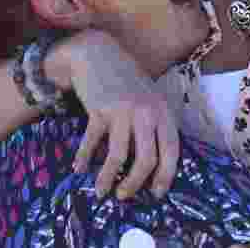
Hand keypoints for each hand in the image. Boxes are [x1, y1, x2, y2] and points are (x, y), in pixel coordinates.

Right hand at [50, 30, 180, 199]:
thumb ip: (153, 126)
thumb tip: (152, 166)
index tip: (156, 193)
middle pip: (146, 159)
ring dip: (108, 178)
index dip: (165, 175)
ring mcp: (123, 111)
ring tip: (101, 191)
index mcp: (163, 112)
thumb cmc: (126, 81)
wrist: (98, 53)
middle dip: (135, 183)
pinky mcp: (99, 109)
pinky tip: (79, 167)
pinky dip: (84, 157)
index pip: (171, 150)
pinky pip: (92, 142)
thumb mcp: (149, 99)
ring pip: (119, 156)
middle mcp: (146, 112)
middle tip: (125, 196)